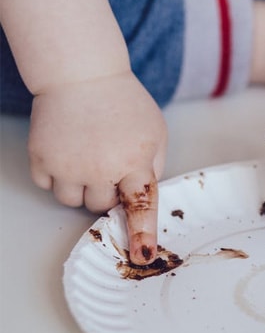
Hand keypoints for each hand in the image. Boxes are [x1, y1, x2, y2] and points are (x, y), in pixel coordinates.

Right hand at [28, 71, 166, 264]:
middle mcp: (99, 168)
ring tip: (86, 154)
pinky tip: (67, 150)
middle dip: (106, 190)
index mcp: (134, 161)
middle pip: (100, 206)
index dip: (142, 233)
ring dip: (81, 186)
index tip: (143, 256)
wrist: (83, 75)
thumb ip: (153, 166)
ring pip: (72, 201)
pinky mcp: (41, 159)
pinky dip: (56, 175)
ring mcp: (67, 165)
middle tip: (107, 161)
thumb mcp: (155, 132)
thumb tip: (141, 195)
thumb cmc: (125, 103)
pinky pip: (47, 186)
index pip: (140, 206)